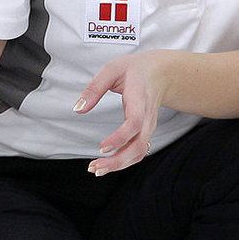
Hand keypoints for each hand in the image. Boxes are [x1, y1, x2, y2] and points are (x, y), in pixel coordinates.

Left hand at [73, 49, 173, 175]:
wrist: (161, 73)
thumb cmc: (135, 69)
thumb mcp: (112, 69)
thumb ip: (94, 88)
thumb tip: (78, 108)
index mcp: (139, 98)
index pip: (134, 123)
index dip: (120, 138)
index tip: (102, 147)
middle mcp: (147, 117)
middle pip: (139, 145)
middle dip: (118, 161)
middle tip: (95, 168)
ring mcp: (149, 126)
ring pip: (140, 152)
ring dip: (120, 165)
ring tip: (97, 169)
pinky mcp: (146, 132)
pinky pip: (139, 151)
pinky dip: (124, 161)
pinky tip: (108, 164)